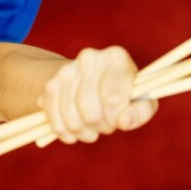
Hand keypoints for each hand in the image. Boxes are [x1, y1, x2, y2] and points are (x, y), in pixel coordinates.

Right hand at [38, 46, 156, 143]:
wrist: (91, 80)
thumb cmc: (123, 93)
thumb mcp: (141, 100)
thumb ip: (141, 111)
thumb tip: (124, 122)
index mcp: (116, 57)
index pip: (113, 98)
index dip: (117, 118)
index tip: (121, 119)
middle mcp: (89, 58)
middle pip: (91, 112)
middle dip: (101, 126)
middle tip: (107, 125)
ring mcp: (66, 70)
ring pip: (71, 118)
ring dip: (84, 132)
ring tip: (92, 129)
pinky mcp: (50, 85)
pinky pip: (55, 119)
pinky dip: (64, 132)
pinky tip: (74, 132)